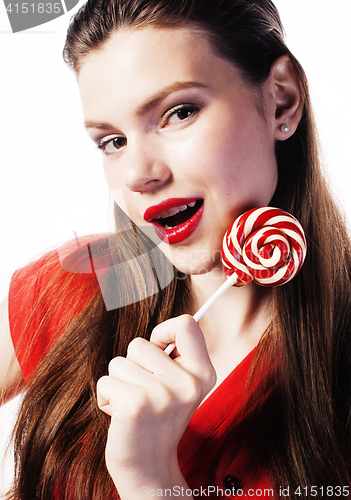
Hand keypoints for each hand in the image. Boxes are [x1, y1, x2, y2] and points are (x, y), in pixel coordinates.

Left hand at [96, 314, 215, 496]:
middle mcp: (187, 383)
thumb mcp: (181, 386)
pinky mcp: (136, 405)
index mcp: (203, 373)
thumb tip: (160, 332)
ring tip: (132, 405)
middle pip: (141, 344)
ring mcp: (162, 395)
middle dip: (133, 366)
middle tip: (144, 393)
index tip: (158, 351)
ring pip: (119, 362)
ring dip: (119, 382)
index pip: (186, 324)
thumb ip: (175, 356)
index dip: (164, 332)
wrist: (150, 468)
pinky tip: (120, 416)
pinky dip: (106, 397)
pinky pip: (105, 381)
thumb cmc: (158, 419)